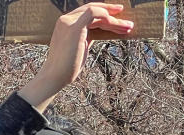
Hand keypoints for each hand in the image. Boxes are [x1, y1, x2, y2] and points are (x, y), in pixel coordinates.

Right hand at [20, 4, 134, 111]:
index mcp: (65, 24)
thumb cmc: (67, 67)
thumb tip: (101, 31)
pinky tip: (117, 25)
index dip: (103, 13)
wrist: (55, 77)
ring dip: (114, 20)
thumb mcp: (80, 47)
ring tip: (128, 27)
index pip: (87, 13)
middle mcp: (65, 20)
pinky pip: (95, 13)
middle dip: (111, 12)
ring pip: (97, 12)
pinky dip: (107, 18)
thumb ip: (88, 36)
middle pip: (93, 9)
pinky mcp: (74, 26)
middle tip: (127, 19)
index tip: (116, 16)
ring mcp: (68, 22)